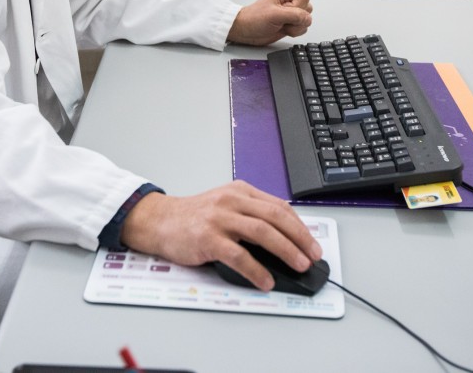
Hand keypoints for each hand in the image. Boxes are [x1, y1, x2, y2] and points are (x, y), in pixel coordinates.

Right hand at [118, 180, 322, 291]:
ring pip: (262, 233)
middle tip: (313, 255)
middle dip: (300, 238)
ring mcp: (220, 219)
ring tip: (298, 265)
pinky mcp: (208, 238)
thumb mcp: (225, 205)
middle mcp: (232, 201)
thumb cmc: (193, 217)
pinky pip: (239, 255)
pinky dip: (256, 270)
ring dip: (286, 251)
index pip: (279, 206)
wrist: (159, 221)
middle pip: (276, 217)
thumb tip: (283, 239)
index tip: (312, 242)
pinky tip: (266, 281)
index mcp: (240, 192)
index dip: (300, 226)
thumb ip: (250, 215)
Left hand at [227, 0, 312, 46]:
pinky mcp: (292, 23)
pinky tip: (283, 29)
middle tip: (282, 20)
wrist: (247, 31)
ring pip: (306, 19)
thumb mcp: (274, 14)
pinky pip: (303, 28)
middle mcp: (290, 0)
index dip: (297, 7)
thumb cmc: (254, 19)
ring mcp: (291, 12)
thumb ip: (294, 15)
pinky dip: (295, 31)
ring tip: (281, 25)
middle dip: (296, 19)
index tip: (285, 12)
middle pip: (308, 9)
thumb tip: (307, 18)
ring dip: (295, 26)